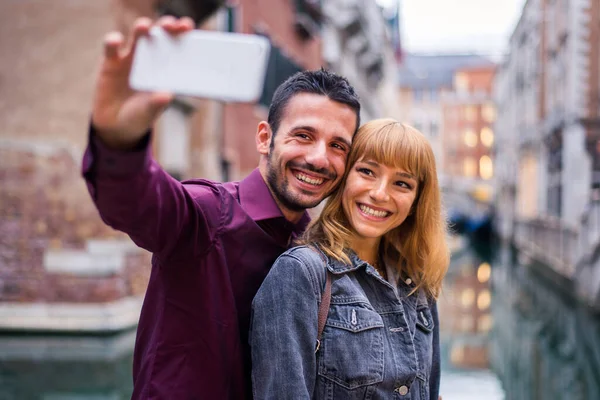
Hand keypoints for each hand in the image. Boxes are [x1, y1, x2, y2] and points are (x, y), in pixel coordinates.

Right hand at [91, 16, 194, 148]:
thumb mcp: (149, 112)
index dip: (182, 33)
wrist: (116, 126)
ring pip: (137, 37)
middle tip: (171, 24)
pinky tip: (116, 41)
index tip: (188, 26)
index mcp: (166, 68)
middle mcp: (150, 58)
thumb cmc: (140, 116)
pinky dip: (113, 42)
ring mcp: (130, 58)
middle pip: (159, 35)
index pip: (176, 45)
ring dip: (141, 29)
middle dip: (165, 26)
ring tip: (145, 27)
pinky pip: (111, 48)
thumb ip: (156, 103)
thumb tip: (166, 95)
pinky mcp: (110, 62)